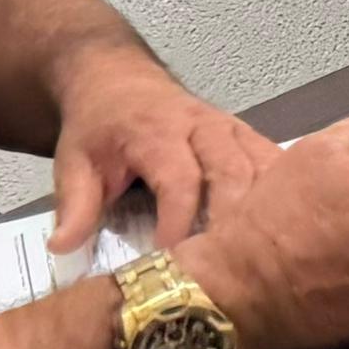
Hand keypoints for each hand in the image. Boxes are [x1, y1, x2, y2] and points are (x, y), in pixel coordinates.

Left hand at [48, 51, 276, 253]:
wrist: (117, 80)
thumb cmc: (98, 128)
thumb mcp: (74, 162)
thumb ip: (75, 204)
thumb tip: (64, 250)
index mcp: (157, 131)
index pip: (179, 179)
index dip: (180, 221)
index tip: (175, 261)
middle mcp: (202, 125)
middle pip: (232, 171)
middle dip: (233, 220)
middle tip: (228, 267)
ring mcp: (230, 128)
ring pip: (262, 165)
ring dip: (265, 209)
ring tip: (262, 254)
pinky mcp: (245, 135)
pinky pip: (273, 161)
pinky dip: (282, 193)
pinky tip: (284, 229)